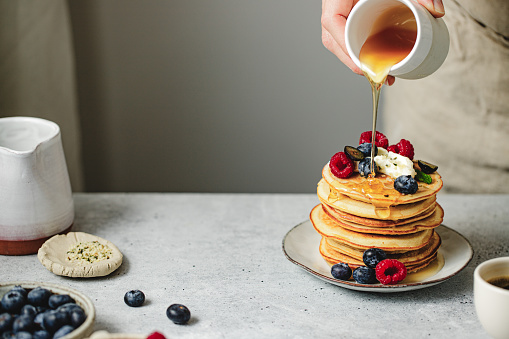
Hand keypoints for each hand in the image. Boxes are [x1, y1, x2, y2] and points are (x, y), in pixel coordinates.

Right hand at [321, 0, 444, 85]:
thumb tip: (437, 11)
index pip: (332, 23)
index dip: (345, 48)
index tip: (363, 65)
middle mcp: (335, 1)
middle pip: (333, 38)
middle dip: (353, 60)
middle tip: (378, 74)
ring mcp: (339, 6)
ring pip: (338, 38)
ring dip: (355, 58)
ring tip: (380, 71)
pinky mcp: (347, 9)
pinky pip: (346, 32)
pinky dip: (358, 47)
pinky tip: (373, 57)